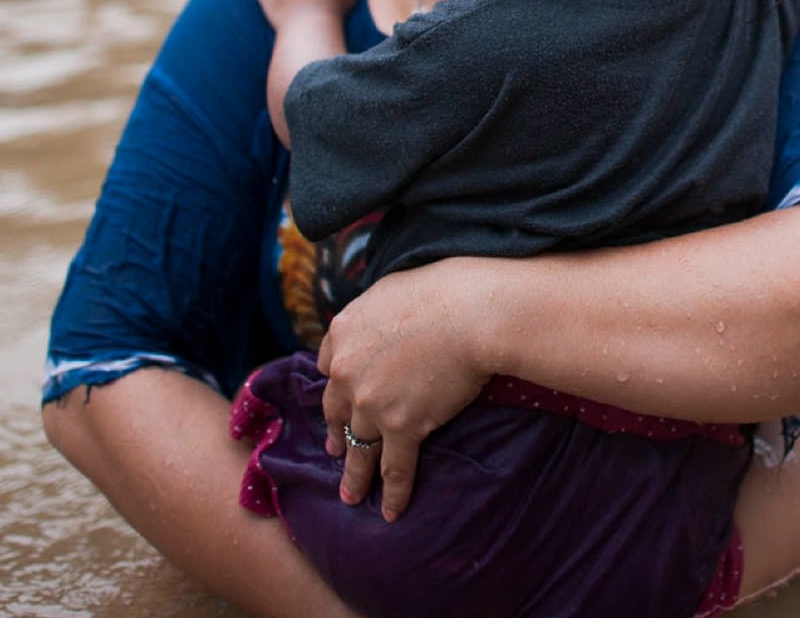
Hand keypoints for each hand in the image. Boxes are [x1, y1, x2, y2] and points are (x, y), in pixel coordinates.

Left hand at [313, 258, 499, 521]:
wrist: (471, 312)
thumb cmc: (444, 289)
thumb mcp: (393, 286)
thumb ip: (376, 310)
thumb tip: (384, 317)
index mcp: (342, 331)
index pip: (328, 363)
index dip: (336, 381)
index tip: (340, 394)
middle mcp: (346, 370)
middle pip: (335, 409)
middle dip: (336, 432)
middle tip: (335, 448)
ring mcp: (370, 402)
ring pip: (358, 446)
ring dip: (354, 474)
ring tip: (350, 495)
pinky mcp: (400, 426)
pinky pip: (393, 467)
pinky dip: (392, 493)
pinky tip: (390, 512)